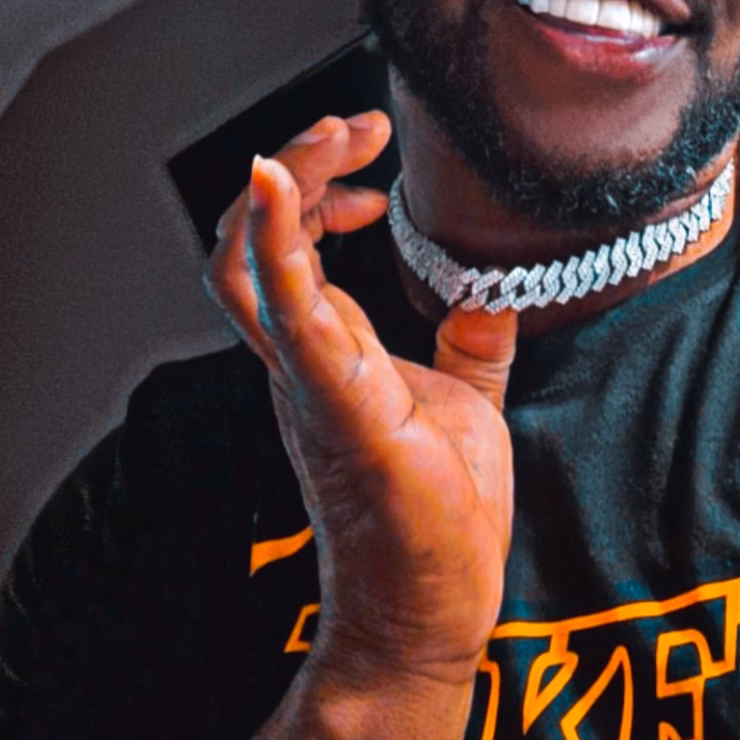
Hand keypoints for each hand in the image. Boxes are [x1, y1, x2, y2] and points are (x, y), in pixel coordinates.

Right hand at [206, 113, 516, 739]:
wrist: (432, 614)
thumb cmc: (437, 516)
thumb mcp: (463, 403)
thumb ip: (467, 347)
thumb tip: (491, 296)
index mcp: (323, 355)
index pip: (282, 251)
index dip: (309, 189)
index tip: (367, 158)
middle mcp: (300, 361)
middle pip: (249, 243)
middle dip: (294, 167)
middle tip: (353, 125)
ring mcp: (310, 381)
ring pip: (248, 264)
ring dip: (285, 185)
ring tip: (334, 136)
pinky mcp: (341, 404)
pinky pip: (287, 311)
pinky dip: (274, 240)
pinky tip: (274, 178)